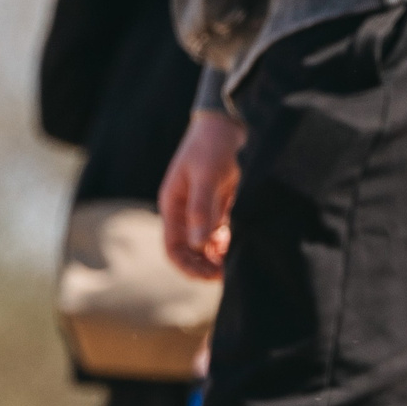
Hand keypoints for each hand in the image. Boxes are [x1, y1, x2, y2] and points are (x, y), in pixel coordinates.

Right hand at [161, 110, 241, 279]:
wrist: (223, 129)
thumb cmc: (210, 149)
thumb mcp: (206, 178)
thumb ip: (202, 210)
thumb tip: (198, 245)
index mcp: (173, 206)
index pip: (172, 247)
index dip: (186, 265)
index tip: (206, 275)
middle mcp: (183, 213)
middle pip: (188, 251)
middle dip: (202, 266)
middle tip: (224, 276)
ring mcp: (199, 211)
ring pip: (203, 245)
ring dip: (215, 258)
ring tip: (231, 268)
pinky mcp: (216, 207)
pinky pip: (217, 234)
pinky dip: (224, 244)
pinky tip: (234, 248)